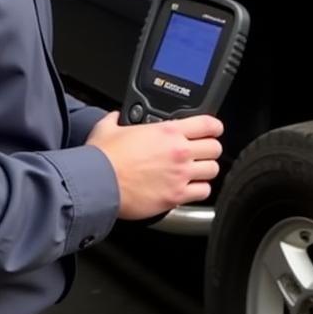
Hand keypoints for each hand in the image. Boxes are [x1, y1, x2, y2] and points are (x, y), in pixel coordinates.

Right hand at [87, 111, 223, 219]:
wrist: (97, 183)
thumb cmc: (103, 158)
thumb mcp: (108, 127)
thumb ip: (117, 119)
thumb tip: (116, 117)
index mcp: (168, 131)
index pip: (208, 124)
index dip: (214, 127)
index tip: (213, 130)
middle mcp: (179, 152)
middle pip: (215, 148)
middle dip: (210, 150)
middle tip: (202, 153)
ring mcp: (180, 175)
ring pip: (213, 170)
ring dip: (206, 170)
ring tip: (197, 171)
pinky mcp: (175, 196)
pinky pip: (203, 192)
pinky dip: (199, 191)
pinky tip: (190, 189)